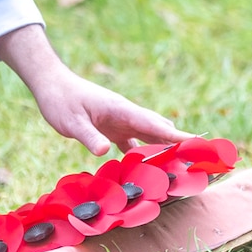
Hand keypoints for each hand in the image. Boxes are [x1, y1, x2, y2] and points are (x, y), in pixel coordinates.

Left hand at [0, 24, 187, 154]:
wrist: (53, 85)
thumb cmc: (61, 101)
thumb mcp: (72, 122)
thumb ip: (89, 136)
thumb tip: (106, 152)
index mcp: (122, 110)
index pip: (155, 125)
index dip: (177, 136)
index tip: (198, 143)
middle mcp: (127, 114)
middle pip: (159, 130)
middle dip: (179, 143)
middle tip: (199, 158)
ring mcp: (121, 120)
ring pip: (149, 134)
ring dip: (164, 148)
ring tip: (181, 164)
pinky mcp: (112, 127)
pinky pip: (134, 141)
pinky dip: (144, 152)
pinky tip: (148, 166)